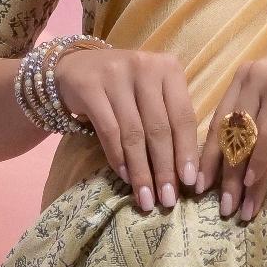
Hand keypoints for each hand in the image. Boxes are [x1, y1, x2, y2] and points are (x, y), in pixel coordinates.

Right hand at [48, 41, 202, 212]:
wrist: (76, 67)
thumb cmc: (124, 88)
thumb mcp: (152, 94)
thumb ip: (169, 121)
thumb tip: (184, 173)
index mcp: (169, 68)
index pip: (183, 116)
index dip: (187, 152)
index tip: (190, 183)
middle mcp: (144, 67)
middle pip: (159, 128)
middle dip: (165, 169)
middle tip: (167, 199)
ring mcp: (116, 75)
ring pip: (134, 134)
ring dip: (141, 171)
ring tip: (146, 198)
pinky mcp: (90, 87)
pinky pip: (109, 131)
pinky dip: (118, 158)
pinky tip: (126, 177)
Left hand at [197, 57, 266, 220]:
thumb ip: (254, 135)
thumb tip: (228, 171)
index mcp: (245, 77)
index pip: (218, 122)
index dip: (208, 157)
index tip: (199, 187)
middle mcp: (253, 74)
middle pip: (227, 132)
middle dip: (221, 174)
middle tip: (220, 206)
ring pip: (245, 139)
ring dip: (240, 179)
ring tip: (237, 208)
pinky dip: (259, 165)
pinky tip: (254, 187)